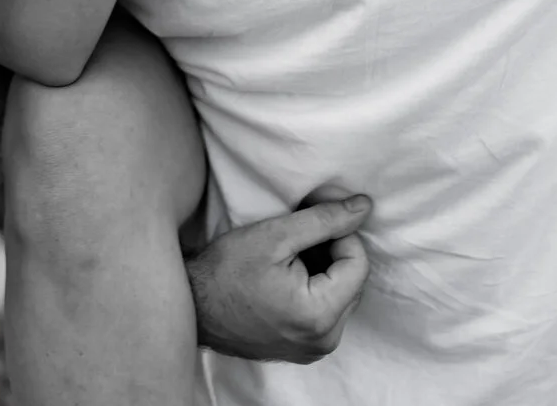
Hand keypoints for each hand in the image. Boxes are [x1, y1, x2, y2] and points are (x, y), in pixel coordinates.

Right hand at [186, 187, 373, 362]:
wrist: (192, 307)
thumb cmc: (226, 271)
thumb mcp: (275, 235)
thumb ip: (324, 219)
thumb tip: (363, 207)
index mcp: (319, 317)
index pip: (357, 263)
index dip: (340, 232)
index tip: (313, 215)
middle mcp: (323, 341)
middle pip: (352, 281)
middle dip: (332, 251)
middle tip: (297, 234)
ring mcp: (313, 349)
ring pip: (340, 295)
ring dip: (323, 268)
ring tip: (289, 255)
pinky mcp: (303, 349)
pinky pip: (325, 311)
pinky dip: (314, 288)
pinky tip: (287, 275)